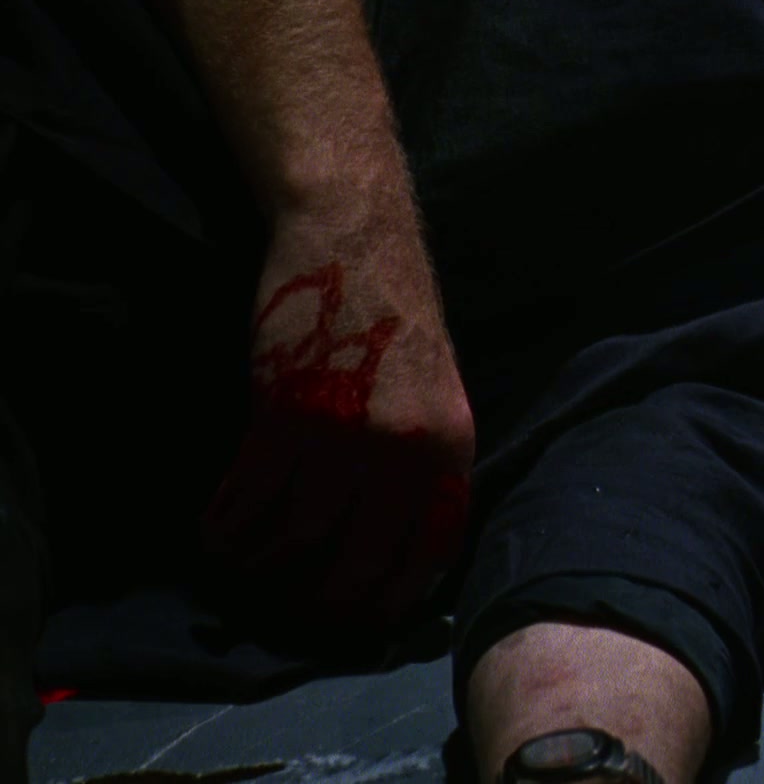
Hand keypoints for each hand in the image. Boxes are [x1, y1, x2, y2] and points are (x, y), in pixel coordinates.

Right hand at [202, 211, 474, 630]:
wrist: (355, 239)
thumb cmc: (393, 318)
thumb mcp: (438, 392)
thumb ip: (425, 460)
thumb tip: (402, 535)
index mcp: (451, 446)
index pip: (430, 548)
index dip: (392, 594)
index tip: (362, 619)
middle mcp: (405, 449)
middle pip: (361, 557)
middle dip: (323, 597)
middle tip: (292, 610)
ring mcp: (345, 433)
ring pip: (299, 534)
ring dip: (263, 562)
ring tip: (243, 567)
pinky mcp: (286, 412)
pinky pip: (252, 493)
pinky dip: (229, 522)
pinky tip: (216, 532)